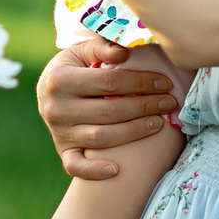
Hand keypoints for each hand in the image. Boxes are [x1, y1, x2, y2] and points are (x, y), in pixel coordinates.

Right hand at [37, 38, 184, 180]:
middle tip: (169, 102)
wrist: (49, 91)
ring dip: (134, 132)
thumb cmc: (74, 67)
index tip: (165, 82)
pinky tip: (117, 170)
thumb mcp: (83, 52)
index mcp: (60, 80)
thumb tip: (125, 52)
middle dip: (145, 106)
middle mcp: (56, 108)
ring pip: (102, 138)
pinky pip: (75, 166)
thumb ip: (103, 47)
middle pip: (110, 111)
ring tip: (159, 123)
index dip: (141, 82)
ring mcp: (59, 132)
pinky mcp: (62, 151)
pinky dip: (94, 171)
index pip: (109, 82)